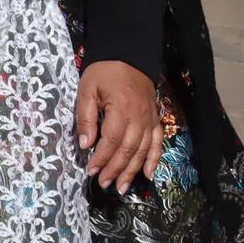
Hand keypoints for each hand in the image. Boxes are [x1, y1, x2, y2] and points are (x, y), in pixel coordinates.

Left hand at [76, 60, 162, 193]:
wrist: (128, 55)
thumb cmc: (103, 72)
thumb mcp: (87, 89)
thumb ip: (86, 117)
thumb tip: (85, 144)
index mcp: (121, 109)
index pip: (111, 141)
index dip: (101, 158)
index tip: (91, 170)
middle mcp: (139, 117)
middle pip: (128, 150)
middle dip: (115, 169)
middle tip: (104, 184)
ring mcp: (150, 119)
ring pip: (143, 151)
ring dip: (132, 171)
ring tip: (122, 187)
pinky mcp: (155, 119)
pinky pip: (158, 143)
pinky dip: (154, 160)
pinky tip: (149, 175)